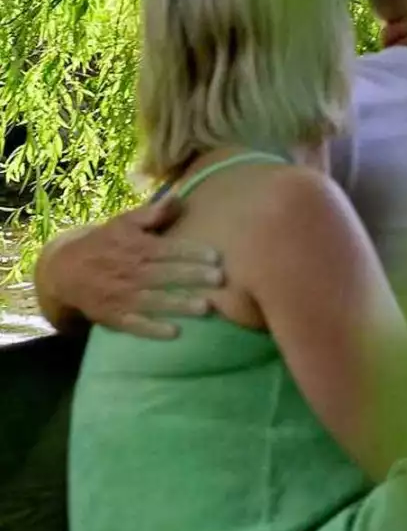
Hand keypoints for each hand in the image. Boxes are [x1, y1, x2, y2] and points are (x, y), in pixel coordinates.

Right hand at [34, 198, 224, 337]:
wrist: (64, 271)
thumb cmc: (105, 243)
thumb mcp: (124, 222)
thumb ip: (152, 213)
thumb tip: (176, 197)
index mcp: (134, 247)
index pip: (166, 249)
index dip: (191, 252)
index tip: (216, 256)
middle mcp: (128, 272)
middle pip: (163, 274)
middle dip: (191, 276)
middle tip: (219, 279)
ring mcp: (120, 296)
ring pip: (152, 300)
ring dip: (178, 304)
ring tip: (205, 307)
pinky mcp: (113, 316)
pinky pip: (133, 324)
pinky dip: (152, 329)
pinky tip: (174, 333)